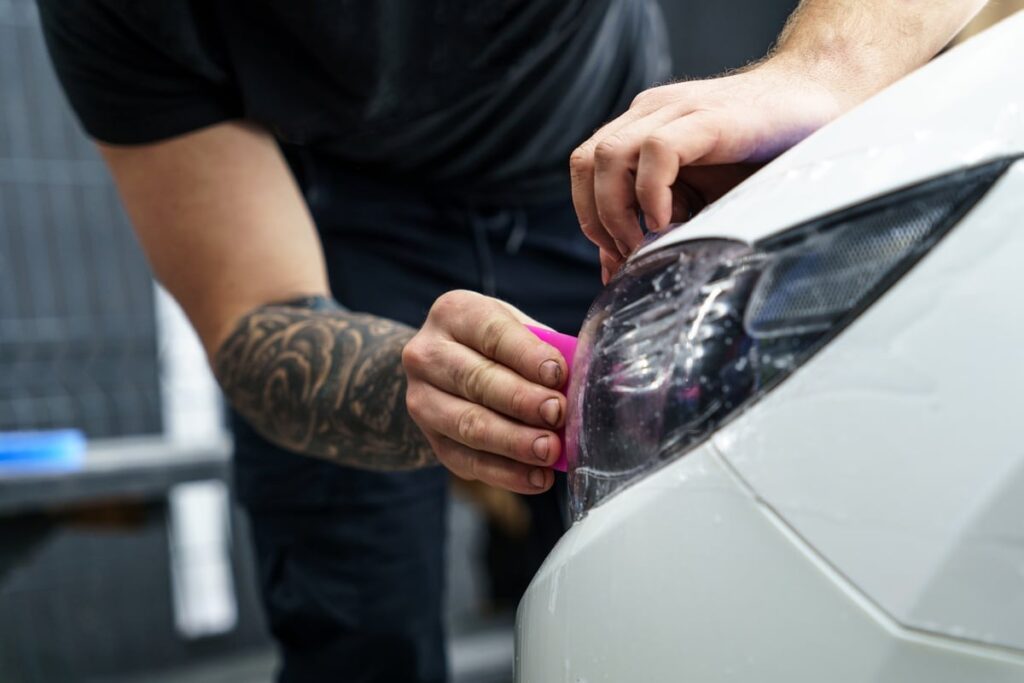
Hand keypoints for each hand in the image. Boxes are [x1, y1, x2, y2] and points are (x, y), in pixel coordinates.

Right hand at [402, 290, 567, 493]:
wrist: (445, 370)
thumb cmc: (496, 345)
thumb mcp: (518, 330)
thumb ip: (552, 349)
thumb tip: (601, 376)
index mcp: (455, 314)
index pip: (492, 334)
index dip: (527, 356)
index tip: (558, 374)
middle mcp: (428, 354)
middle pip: (476, 380)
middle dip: (522, 401)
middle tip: (557, 414)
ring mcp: (422, 399)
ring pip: (468, 424)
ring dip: (513, 442)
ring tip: (549, 451)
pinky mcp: (430, 439)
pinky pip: (467, 461)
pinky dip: (505, 473)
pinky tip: (537, 477)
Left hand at [570, 59, 844, 282]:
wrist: (823, 100)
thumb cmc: (766, 153)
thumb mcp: (703, 198)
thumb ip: (660, 226)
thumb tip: (615, 271)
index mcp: (643, 131)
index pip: (585, 171)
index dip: (591, 218)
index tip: (618, 257)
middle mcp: (651, 115)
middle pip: (584, 163)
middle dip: (597, 218)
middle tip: (629, 254)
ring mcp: (676, 112)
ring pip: (607, 155)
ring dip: (618, 210)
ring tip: (648, 241)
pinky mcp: (707, 118)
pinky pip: (656, 152)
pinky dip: (651, 193)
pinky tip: (672, 220)